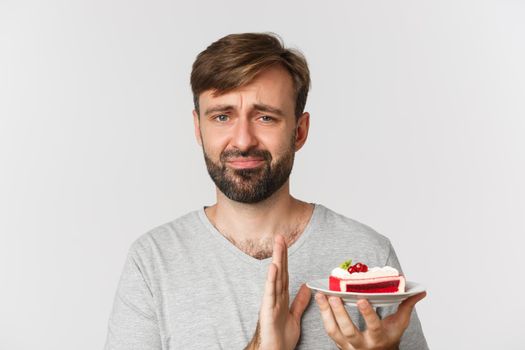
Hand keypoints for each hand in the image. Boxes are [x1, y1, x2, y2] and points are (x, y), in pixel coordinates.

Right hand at [246, 234, 311, 349]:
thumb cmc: (280, 338)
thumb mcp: (294, 316)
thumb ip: (299, 302)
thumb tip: (306, 287)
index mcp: (282, 297)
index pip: (285, 273)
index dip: (286, 258)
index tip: (286, 243)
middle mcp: (275, 297)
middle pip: (280, 271)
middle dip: (280, 253)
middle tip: (280, 236)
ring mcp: (270, 302)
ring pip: (275, 277)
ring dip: (277, 260)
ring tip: (278, 245)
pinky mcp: (268, 310)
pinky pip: (270, 292)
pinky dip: (271, 279)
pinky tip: (273, 267)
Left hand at [315, 291, 425, 349]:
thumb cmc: (388, 337)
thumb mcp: (399, 324)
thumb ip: (407, 306)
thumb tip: (420, 292)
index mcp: (379, 339)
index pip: (374, 327)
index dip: (367, 314)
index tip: (362, 299)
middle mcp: (362, 344)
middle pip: (348, 331)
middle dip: (340, 314)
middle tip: (334, 296)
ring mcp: (348, 346)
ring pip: (334, 331)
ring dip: (326, 313)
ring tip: (321, 295)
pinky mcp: (338, 343)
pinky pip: (329, 330)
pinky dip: (323, 315)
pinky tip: (320, 301)